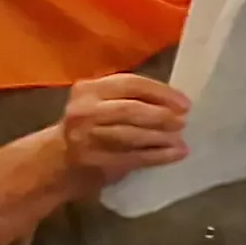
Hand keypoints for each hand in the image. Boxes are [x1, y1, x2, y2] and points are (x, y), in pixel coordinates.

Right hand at [58, 73, 189, 187]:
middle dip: (161, 116)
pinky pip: (133, 157)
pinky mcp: (94, 160)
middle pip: (130, 109)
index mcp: (89, 89)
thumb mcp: (104, 102)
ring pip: (131, 135)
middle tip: (182, 122)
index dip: (161, 93)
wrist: (60, 157)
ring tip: (180, 140)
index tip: (185, 103)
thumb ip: (132, 97)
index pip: (131, 84)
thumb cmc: (92, 124)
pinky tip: (176, 154)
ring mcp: (86, 136)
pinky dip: (159, 155)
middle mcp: (84, 110)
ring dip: (161, 137)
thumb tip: (177, 103)